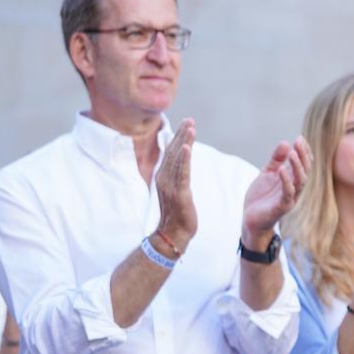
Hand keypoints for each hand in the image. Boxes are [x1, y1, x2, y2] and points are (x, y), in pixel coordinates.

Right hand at [155, 118, 197, 251]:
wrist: (172, 233)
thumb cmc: (176, 212)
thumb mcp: (175, 189)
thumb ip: (176, 174)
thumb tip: (181, 161)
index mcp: (163, 176)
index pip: (171, 152)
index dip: (178, 136)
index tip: (186, 122)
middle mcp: (164, 178)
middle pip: (173, 151)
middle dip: (181, 134)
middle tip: (189, 119)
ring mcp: (171, 185)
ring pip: (177, 159)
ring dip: (183, 141)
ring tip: (190, 127)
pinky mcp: (179, 193)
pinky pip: (182, 174)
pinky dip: (184, 159)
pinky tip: (186, 148)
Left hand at [242, 137, 312, 244]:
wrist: (250, 220)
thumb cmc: (260, 198)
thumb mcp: (267, 174)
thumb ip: (276, 160)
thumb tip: (285, 143)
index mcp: (292, 181)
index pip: (304, 164)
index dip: (304, 152)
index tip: (299, 138)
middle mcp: (295, 189)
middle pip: (305, 171)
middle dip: (303, 156)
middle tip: (298, 142)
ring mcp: (290, 198)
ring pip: (300, 181)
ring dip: (297, 166)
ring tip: (292, 153)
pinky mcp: (282, 207)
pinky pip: (287, 193)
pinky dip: (286, 181)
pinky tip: (281, 170)